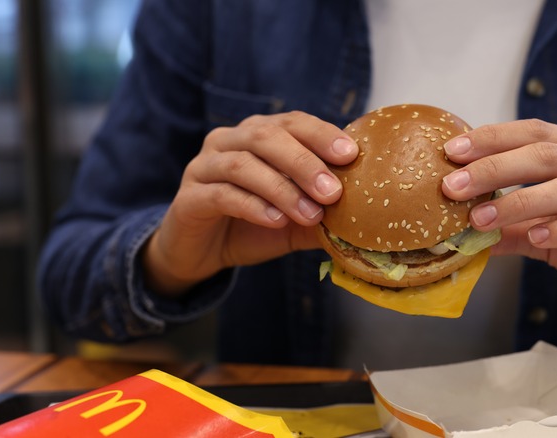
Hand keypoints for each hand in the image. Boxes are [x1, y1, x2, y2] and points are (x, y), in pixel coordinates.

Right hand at [142, 111, 358, 295]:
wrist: (202, 253)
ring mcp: (204, 166)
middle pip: (266, 137)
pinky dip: (253, 206)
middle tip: (333, 191)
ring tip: (310, 214)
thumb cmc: (253, 226)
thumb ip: (325, 214)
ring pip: (242, 164)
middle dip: (304, 162)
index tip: (351, 154)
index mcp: (258, 135)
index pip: (292, 122)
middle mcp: (228, 141)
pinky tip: (277, 221)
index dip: (321, 134)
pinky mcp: (189, 198)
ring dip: (282, 188)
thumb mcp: (297, 220)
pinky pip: (222, 194)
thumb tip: (367, 219)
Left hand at [441, 119, 556, 319]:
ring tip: (481, 220)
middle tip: (453, 186)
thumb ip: (510, 228)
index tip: (451, 152)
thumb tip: (460, 235)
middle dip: (494, 168)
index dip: (492, 138)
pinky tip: (536, 238)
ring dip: (519, 203)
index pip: (534, 132)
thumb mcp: (549, 233)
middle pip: (546, 154)